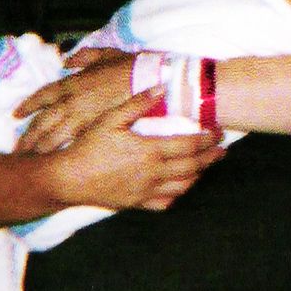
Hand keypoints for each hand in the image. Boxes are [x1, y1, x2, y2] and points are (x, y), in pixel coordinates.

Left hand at [14, 48, 134, 152]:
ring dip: (38, 149)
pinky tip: (54, 164)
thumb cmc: (129, 66)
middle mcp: (71, 103)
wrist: (148, 80)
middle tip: (17, 148)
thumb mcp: (104, 54)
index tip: (16, 115)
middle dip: (28, 136)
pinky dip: (60, 154)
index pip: (42, 96)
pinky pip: (72, 146)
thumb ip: (83, 57)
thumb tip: (67, 60)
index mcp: (71, 83)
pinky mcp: (95, 133)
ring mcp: (82, 120)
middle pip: (42, 122)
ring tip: (29, 160)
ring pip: (52, 138)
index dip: (27, 106)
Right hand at [51, 89, 225, 210]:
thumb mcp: (110, 118)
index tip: (217, 132)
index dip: (206, 138)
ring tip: (206, 165)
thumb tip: (161, 87)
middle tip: (222, 149)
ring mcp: (146, 191)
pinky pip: (165, 202)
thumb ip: (137, 103)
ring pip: (182, 185)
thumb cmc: (88, 146)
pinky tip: (181, 186)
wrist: (68, 178)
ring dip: (198, 174)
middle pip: (192, 166)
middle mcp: (152, 173)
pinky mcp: (137, 203)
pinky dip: (178, 193)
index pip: (188, 145)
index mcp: (149, 150)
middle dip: (210, 157)